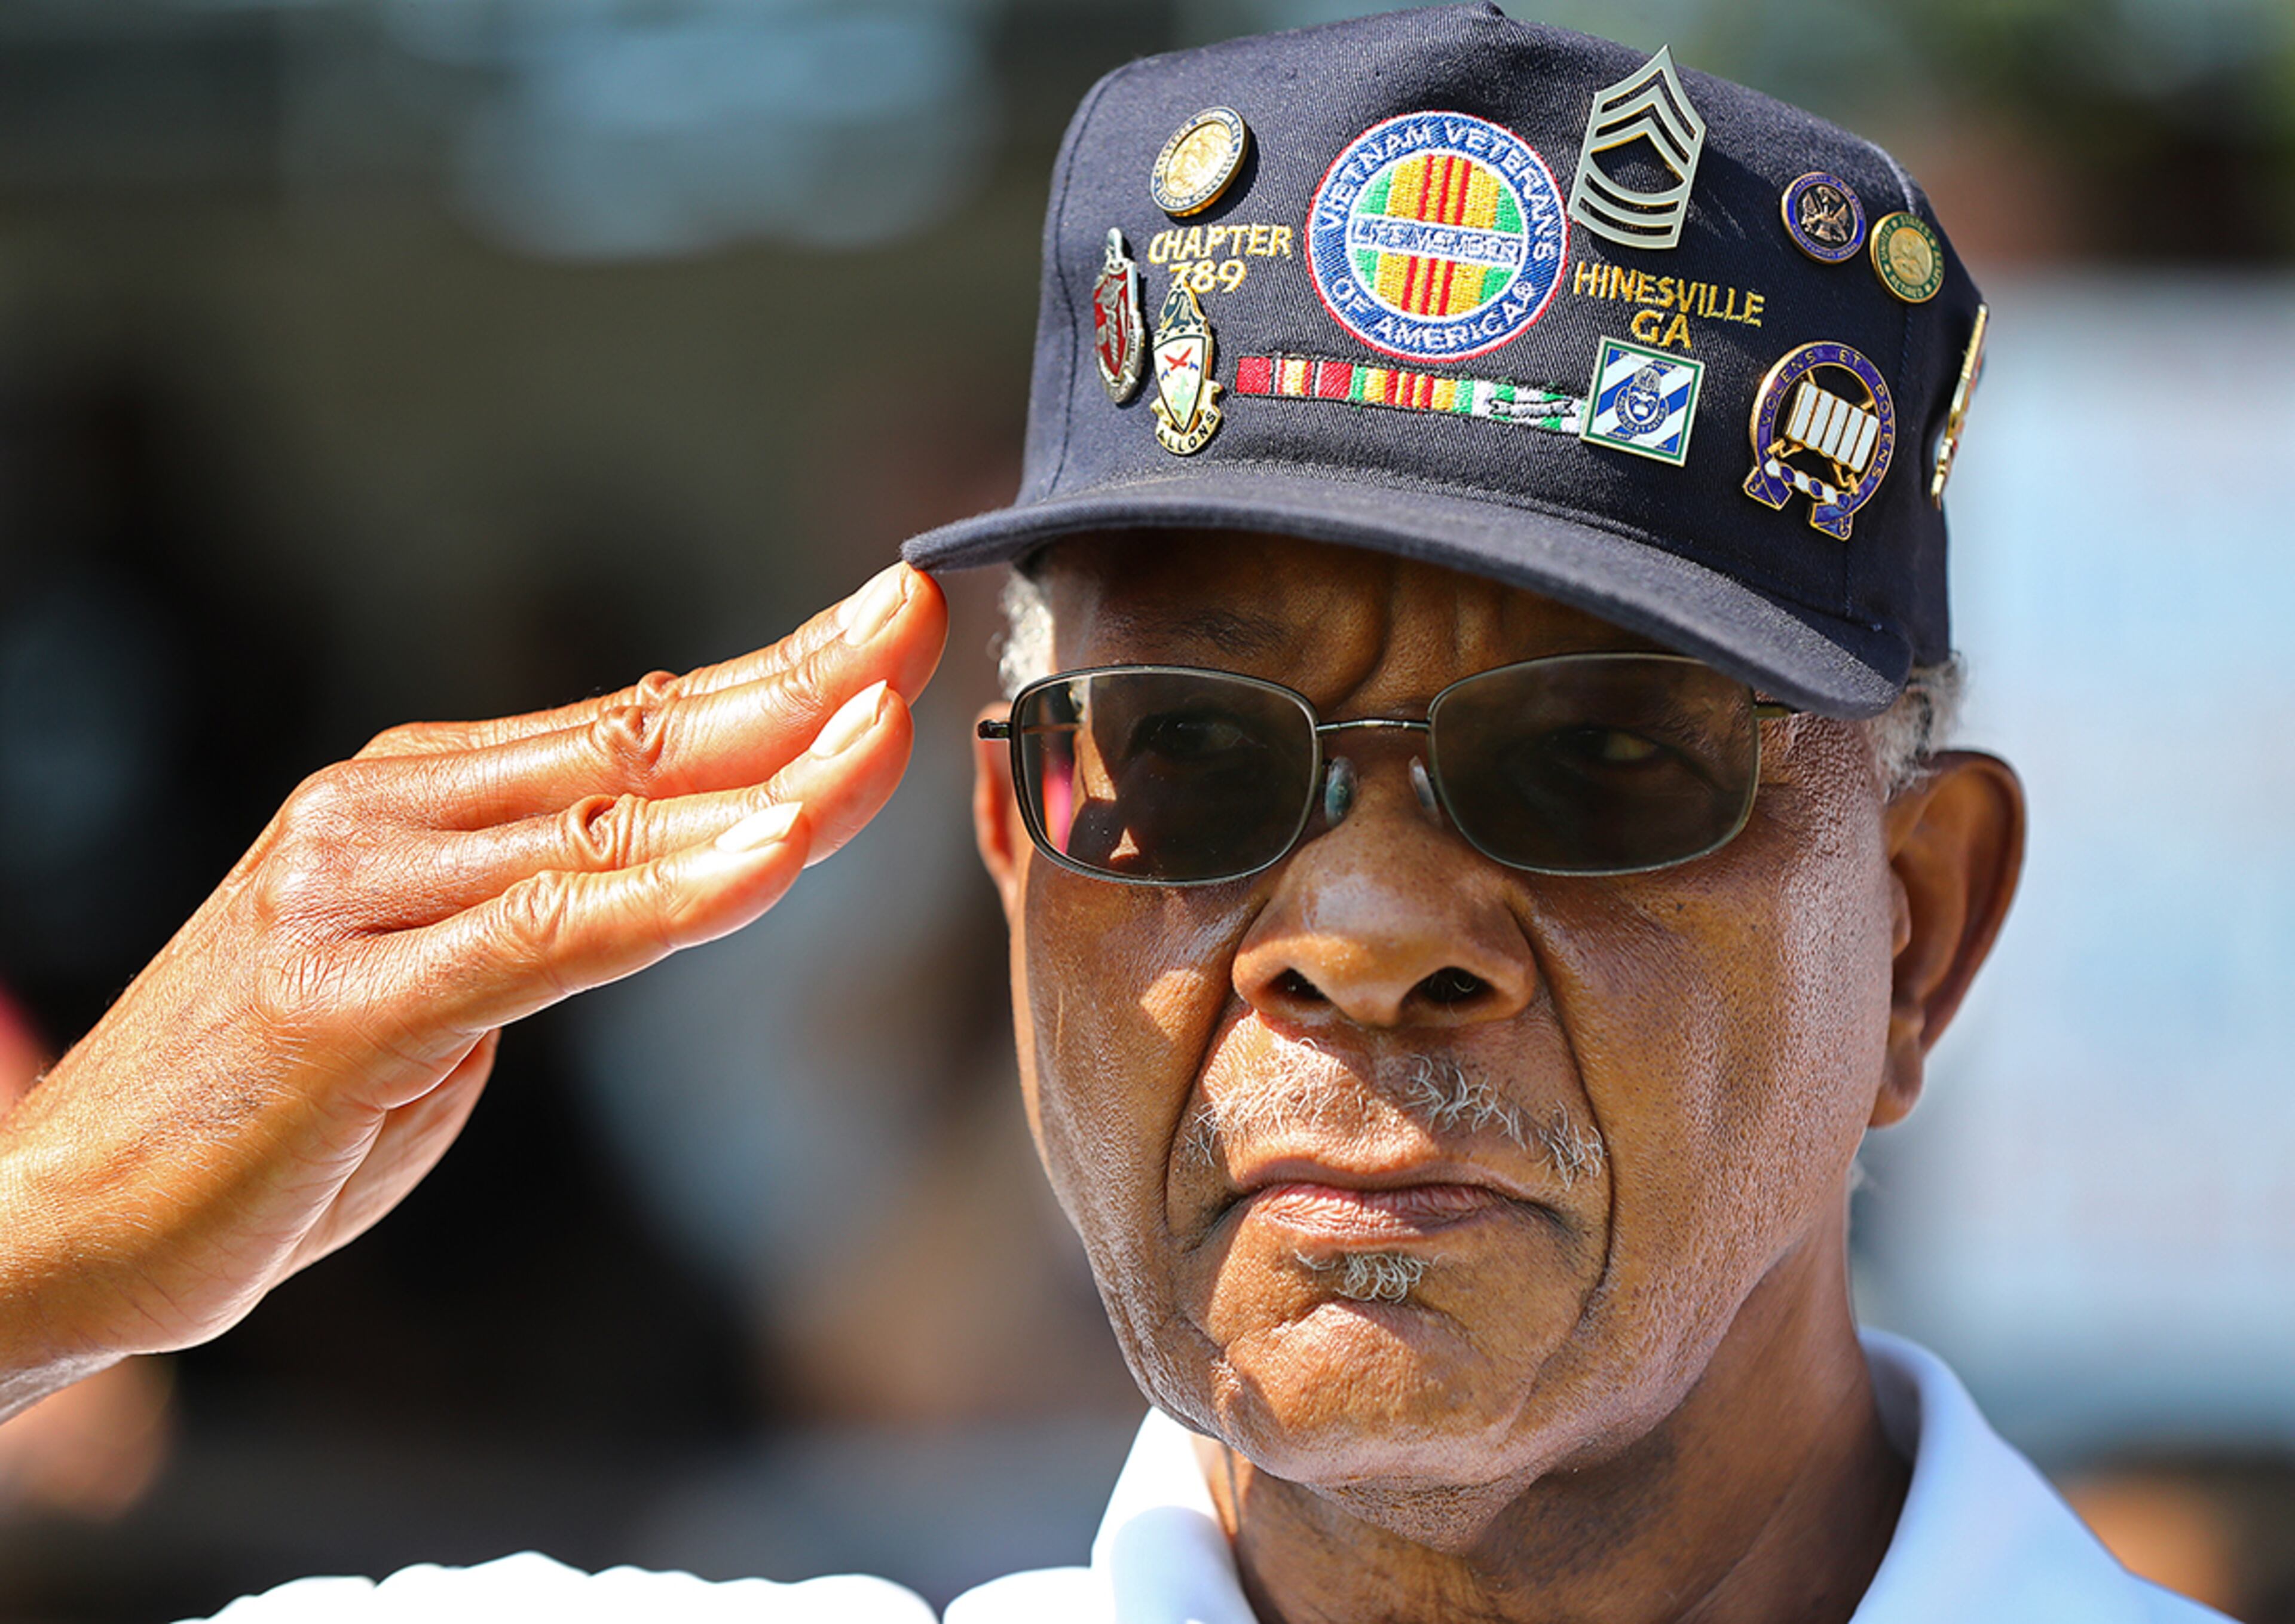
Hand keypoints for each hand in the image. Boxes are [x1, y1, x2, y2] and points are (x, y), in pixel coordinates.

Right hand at [0, 563, 945, 1415]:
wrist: (63, 1212)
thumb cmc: (269, 1109)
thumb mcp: (439, 985)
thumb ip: (554, 910)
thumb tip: (700, 852)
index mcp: (411, 798)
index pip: (632, 722)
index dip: (774, 673)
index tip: (887, 629)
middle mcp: (381, 815)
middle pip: (634, 745)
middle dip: (795, 686)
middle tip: (912, 629)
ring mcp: (350, 897)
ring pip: (602, 832)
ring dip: (763, 786)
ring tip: (879, 741)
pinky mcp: (340, 1005)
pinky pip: (537, 939)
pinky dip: (661, 900)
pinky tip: (763, 864)